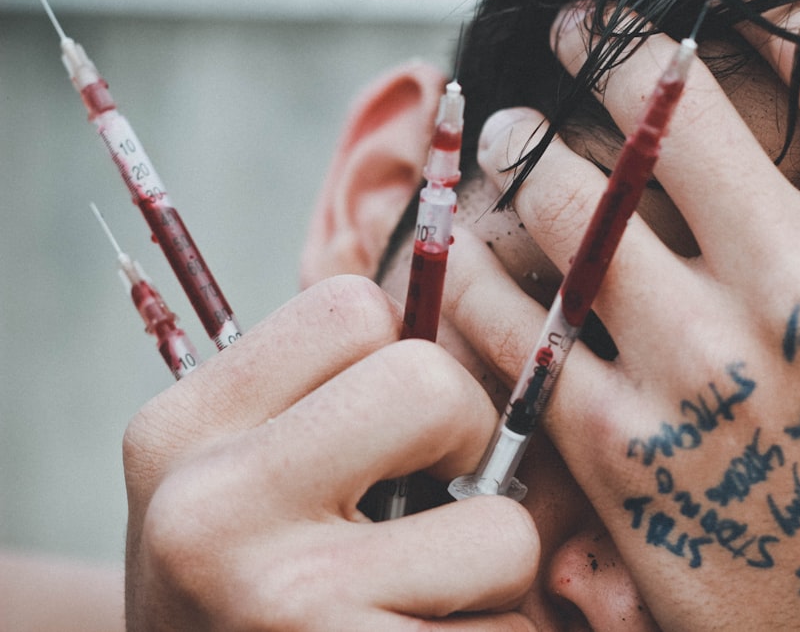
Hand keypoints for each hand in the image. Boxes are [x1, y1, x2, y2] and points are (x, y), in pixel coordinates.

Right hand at [123, 275, 538, 629]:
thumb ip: (328, 407)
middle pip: (435, 387)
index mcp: (184, 428)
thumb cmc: (242, 595)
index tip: (405, 425)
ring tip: (423, 603)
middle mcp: (211, 506)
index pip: (354, 307)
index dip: (412, 358)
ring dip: (495, 575)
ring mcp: (282, 600)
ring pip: (505, 533)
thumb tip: (499, 338)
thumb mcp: (235, 486)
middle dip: (474, 442)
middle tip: (447, 499)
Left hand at [445, 0, 799, 630]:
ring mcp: (703, 367)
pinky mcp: (620, 446)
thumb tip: (775, 113)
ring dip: (527, 152)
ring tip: (506, 138)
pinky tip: (469, 245)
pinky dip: (478, 270)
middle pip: (682, 107)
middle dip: (612, 50)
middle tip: (573, 33)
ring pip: (575, 202)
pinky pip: (514, 324)